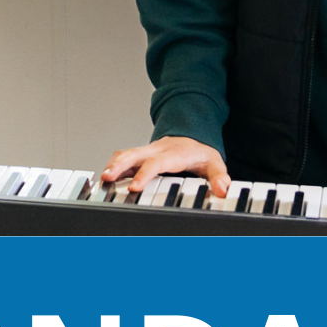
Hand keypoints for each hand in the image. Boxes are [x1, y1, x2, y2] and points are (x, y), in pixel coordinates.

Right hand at [102, 135, 230, 197]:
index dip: (144, 174)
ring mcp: (146, 150)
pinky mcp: (140, 154)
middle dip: (119, 165)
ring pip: (125, 153)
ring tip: (103, 179)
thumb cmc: (200, 152)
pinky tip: (106, 176)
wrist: (193, 137)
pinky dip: (113, 164)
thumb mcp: (215, 163)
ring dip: (113, 165)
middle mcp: (157, 149)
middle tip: (107, 178)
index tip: (134, 187)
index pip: (156, 163)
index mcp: (174, 153)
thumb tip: (223, 190)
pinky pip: (123, 156)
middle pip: (134, 154)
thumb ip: (219, 177)